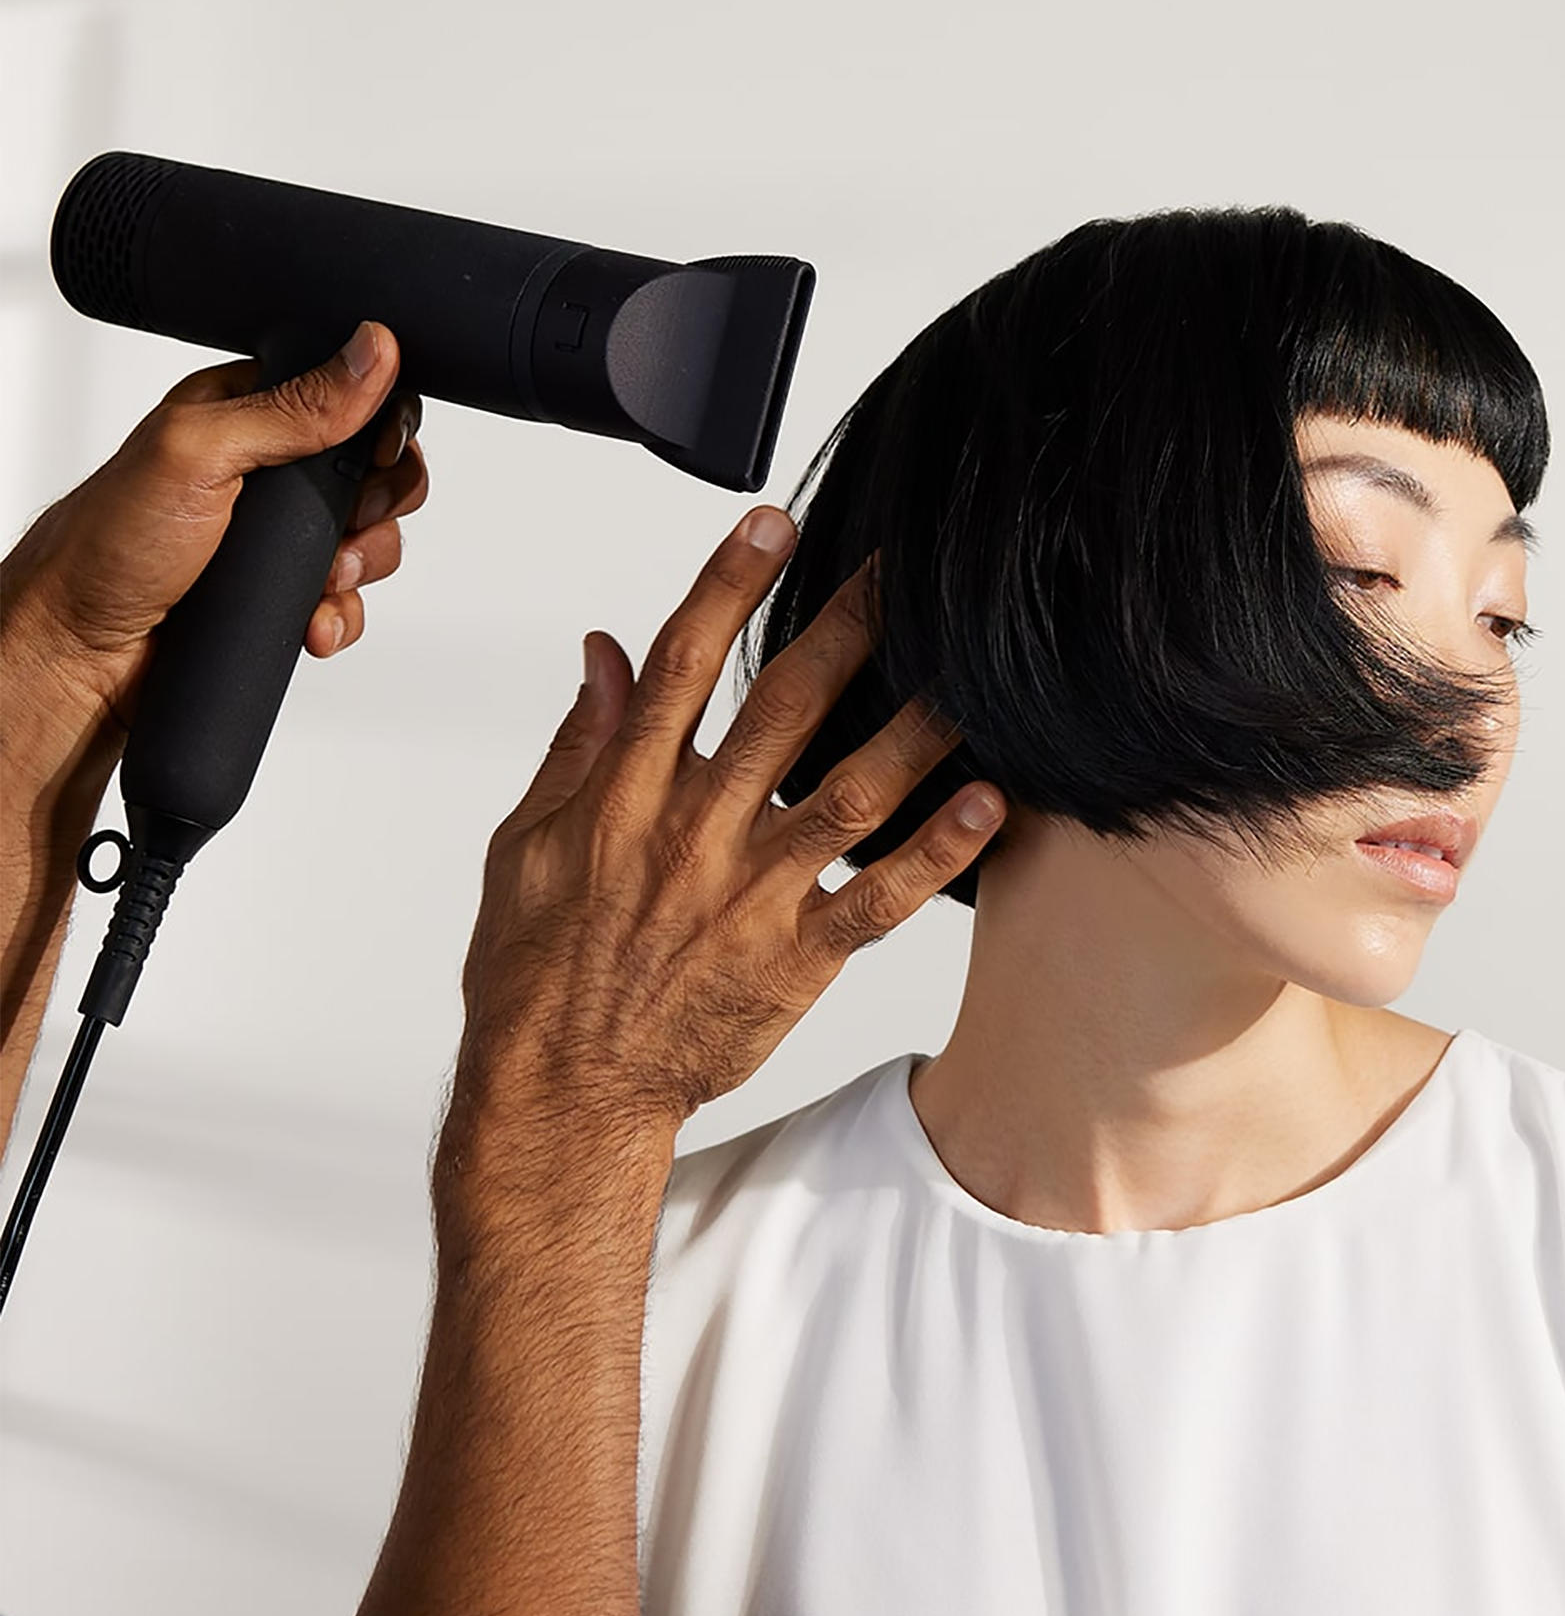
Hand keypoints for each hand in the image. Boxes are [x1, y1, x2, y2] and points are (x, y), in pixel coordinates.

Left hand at [0, 320, 425, 734]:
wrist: (79, 652)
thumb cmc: (108, 546)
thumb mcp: (201, 453)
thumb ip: (293, 407)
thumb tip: (371, 353)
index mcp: (243, 412)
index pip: (343, 396)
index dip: (378, 424)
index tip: (377, 456)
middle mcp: (264, 471)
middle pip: (370, 473)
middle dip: (377, 506)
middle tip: (349, 523)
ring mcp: (274, 536)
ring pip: (369, 541)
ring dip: (362, 567)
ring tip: (323, 581)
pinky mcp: (280, 591)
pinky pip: (347, 600)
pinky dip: (341, 614)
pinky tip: (311, 620)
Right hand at [438, 505, 1006, 1229]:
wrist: (563, 1092)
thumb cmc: (537, 976)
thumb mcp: (525, 846)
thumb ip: (578, 746)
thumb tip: (604, 654)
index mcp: (625, 795)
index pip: (682, 665)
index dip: (728, 585)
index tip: (775, 523)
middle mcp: (695, 831)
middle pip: (784, 707)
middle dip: (849, 629)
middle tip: (904, 573)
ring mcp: (748, 895)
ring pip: (849, 792)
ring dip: (916, 729)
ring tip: (974, 674)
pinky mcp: (791, 960)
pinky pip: (877, 899)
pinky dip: (936, 853)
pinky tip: (987, 805)